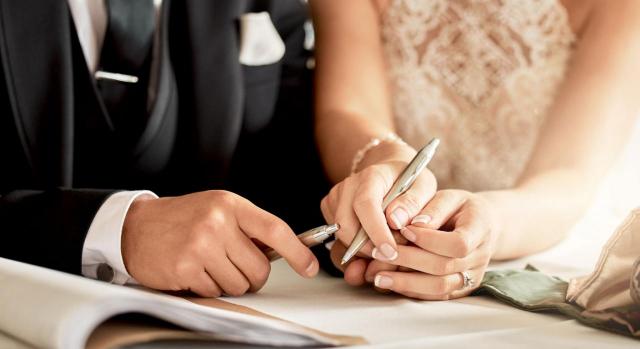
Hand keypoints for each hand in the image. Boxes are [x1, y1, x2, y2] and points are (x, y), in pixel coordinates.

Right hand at [121, 190, 318, 296]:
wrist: (136, 227)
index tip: (310, 267)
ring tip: (209, 264)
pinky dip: (207, 287)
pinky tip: (193, 270)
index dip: (298, 252)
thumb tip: (285, 251)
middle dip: (252, 276)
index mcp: (230, 205)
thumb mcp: (218, 209)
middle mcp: (217, 222)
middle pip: (259, 269)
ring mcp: (201, 245)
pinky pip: (215, 292)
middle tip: (233, 265)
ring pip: (239, 285)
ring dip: (228, 282)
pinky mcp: (186, 268)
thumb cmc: (183, 219)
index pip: (274, 229)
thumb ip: (248, 227)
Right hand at [320, 141, 436, 260]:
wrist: (391, 173)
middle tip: (393, 255)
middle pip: (346, 226)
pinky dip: (356, 250)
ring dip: (363, 251)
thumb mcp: (424, 187)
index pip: (366, 205)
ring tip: (387, 248)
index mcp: (372, 176)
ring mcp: (336, 198)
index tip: (391, 252)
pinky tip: (374, 244)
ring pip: (341, 237)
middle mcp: (348, 186)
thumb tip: (397, 221)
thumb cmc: (410, 181)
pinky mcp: (330, 210)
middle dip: (368, 249)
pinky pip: (338, 240)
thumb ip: (414, 204)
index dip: (376, 232)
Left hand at [363, 190, 498, 299]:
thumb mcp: (449, 197)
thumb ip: (432, 209)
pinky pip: (435, 295)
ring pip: (439, 287)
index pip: (458, 243)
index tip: (404, 230)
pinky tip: (390, 283)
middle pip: (443, 267)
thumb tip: (411, 225)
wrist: (481, 224)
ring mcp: (472, 276)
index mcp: (481, 228)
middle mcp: (480, 257)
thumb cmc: (460, 207)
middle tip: (378, 253)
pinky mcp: (460, 288)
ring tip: (377, 276)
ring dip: (405, 282)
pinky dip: (411, 290)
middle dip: (408, 260)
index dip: (429, 239)